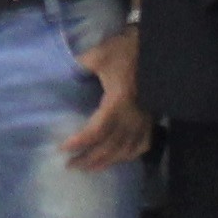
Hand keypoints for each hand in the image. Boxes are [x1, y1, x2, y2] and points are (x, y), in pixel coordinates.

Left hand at [60, 19, 150, 170]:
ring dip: (106, 162)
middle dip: (89, 159)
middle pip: (109, 147)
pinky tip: (119, 158)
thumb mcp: (99, 55)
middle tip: (71, 165)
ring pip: (125, 150)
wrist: (157, 49)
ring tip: (89, 168)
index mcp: (118, 102)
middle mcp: (132, 116)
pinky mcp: (152, 118)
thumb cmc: (126, 51)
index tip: (63, 149)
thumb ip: (79, 65)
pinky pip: (142, 144)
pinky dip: (129, 155)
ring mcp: (144, 120)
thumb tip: (60, 70)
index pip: (96, 131)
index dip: (79, 143)